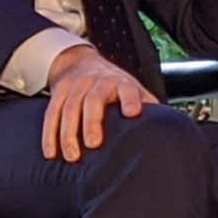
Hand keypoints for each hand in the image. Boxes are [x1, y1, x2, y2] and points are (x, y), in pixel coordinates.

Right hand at [42, 45, 158, 162]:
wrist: (81, 62)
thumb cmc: (113, 85)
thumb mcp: (133, 89)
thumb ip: (147, 107)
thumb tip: (167, 131)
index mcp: (120, 82)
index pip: (127, 89)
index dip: (130, 99)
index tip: (132, 113)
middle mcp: (97, 81)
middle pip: (92, 100)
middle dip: (92, 122)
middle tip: (93, 144)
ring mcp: (75, 86)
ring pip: (69, 108)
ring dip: (68, 133)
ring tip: (71, 156)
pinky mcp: (59, 92)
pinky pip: (51, 114)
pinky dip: (49, 134)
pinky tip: (51, 152)